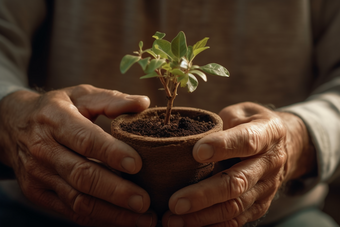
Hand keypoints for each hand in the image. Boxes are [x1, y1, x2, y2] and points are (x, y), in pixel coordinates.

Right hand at [0, 84, 156, 226]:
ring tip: (142, 219)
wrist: (13, 125)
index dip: (111, 153)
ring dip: (112, 213)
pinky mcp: (38, 194)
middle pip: (82, 175)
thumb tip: (144, 103)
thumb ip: (112, 99)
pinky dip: (98, 219)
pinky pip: (70, 211)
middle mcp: (43, 149)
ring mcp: (38, 176)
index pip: (85, 139)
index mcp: (55, 120)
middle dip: (115, 191)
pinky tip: (121, 220)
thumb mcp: (81, 95)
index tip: (137, 164)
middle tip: (144, 201)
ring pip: (77, 199)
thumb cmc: (57, 109)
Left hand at [162, 102, 315, 226]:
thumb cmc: (251, 124)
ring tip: (173, 219)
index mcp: (268, 133)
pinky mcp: (260, 204)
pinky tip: (189, 225)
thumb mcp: (241, 112)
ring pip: (235, 205)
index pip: (247, 141)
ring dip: (203, 215)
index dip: (223, 146)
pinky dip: (213, 225)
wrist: (285, 146)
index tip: (196, 153)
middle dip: (204, 194)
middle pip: (238, 181)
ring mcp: (267, 187)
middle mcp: (270, 162)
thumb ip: (220, 123)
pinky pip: (238, 219)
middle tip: (175, 202)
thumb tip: (190, 140)